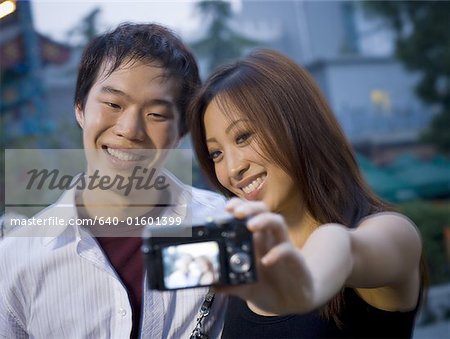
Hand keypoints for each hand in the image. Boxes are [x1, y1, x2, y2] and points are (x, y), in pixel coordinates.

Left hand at [213, 198, 314, 314]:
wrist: (291, 303)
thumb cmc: (267, 287)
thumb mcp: (245, 287)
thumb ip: (229, 284)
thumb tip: (210, 286)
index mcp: (255, 238)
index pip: (248, 214)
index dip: (238, 206)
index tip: (226, 209)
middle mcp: (269, 237)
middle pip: (263, 211)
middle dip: (250, 208)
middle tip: (237, 213)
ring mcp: (283, 246)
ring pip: (278, 222)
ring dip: (264, 220)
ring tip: (251, 226)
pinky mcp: (295, 260)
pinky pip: (287, 250)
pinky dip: (276, 252)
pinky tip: (266, 261)